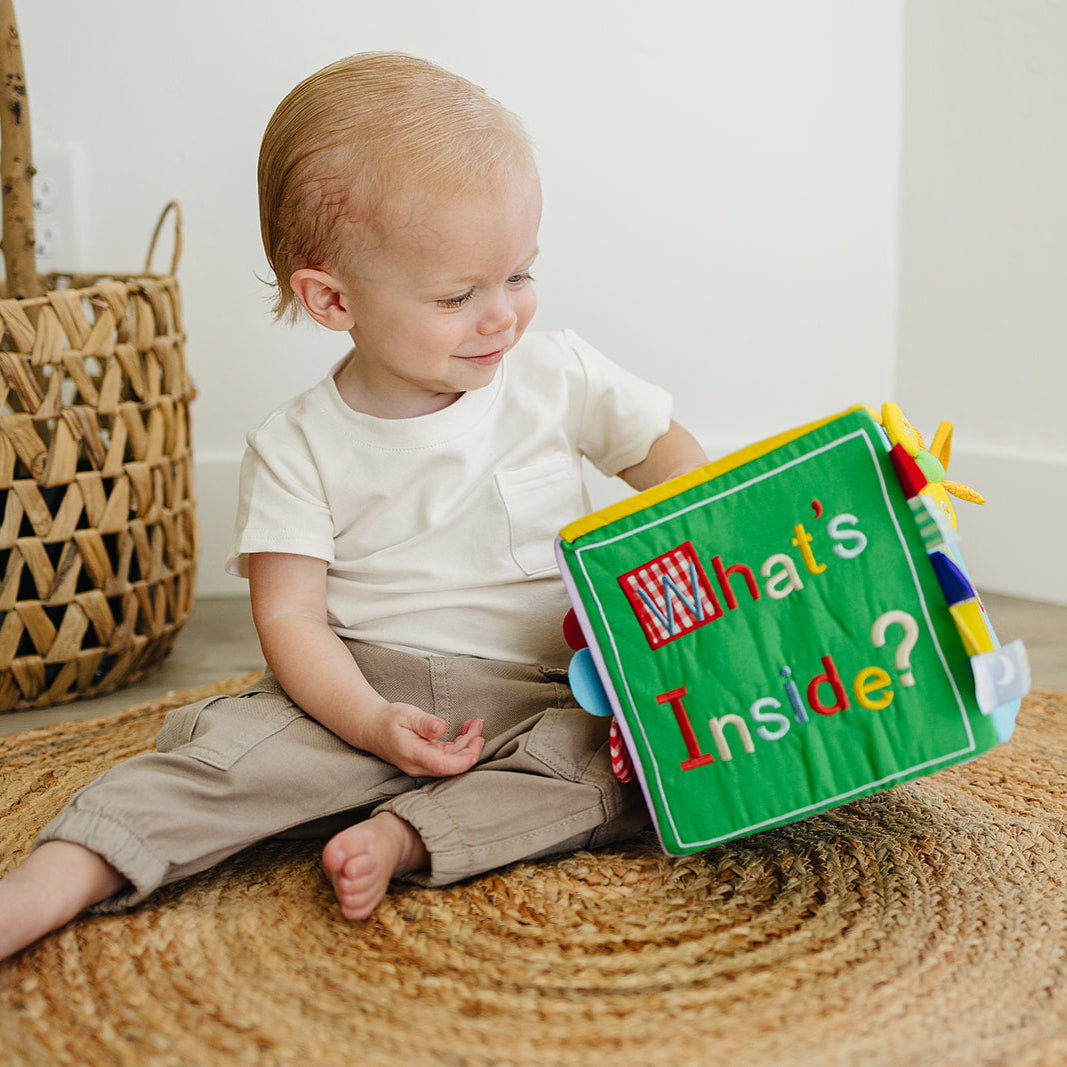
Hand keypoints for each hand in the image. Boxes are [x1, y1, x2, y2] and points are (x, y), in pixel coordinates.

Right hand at [358, 702, 484, 777]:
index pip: (443, 765)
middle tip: (479, 726)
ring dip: (468, 744)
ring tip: (476, 724)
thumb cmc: (388, 720)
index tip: (477, 746)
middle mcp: (419, 765)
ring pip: (452, 760)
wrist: (372, 728)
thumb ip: (424, 723)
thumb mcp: (406, 714)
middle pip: (452, 765)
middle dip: (471, 748)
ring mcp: (424, 765)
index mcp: (413, 754)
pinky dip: (461, 744)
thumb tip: (440, 727)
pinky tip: (467, 731)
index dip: (463, 760)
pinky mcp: (428, 760)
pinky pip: (448, 756)